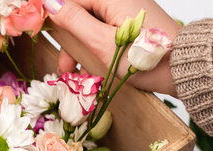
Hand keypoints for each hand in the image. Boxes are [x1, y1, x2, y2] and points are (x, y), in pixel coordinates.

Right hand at [49, 0, 181, 95]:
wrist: (180, 69)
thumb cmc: (142, 57)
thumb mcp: (101, 42)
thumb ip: (74, 21)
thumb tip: (49, 3)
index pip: (72, 1)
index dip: (54, 17)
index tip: (39, 35)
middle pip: (80, 14)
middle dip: (68, 40)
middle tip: (64, 67)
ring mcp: (127, 12)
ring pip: (90, 26)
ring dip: (80, 49)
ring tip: (76, 73)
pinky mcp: (132, 25)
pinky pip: (104, 32)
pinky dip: (94, 49)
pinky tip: (91, 69)